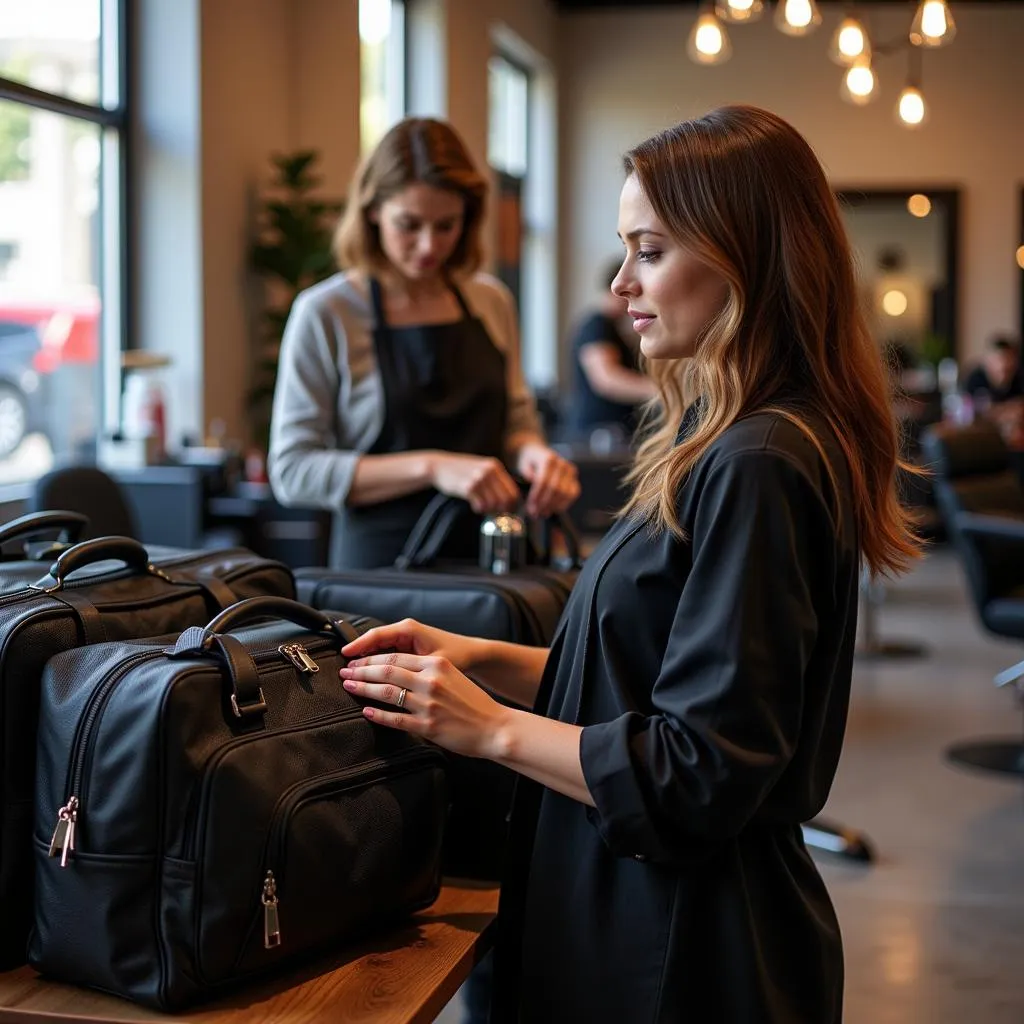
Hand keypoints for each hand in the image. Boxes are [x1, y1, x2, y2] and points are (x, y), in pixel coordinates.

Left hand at [339, 652, 509, 758]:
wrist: (495, 727)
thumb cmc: (474, 702)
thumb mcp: (452, 676)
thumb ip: (427, 670)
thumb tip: (397, 670)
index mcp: (436, 665)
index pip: (395, 657)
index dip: (371, 659)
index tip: (357, 661)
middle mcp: (431, 681)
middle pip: (387, 671)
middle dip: (362, 670)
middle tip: (345, 672)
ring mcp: (428, 704)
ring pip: (387, 692)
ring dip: (364, 689)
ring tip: (349, 687)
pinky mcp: (427, 726)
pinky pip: (395, 719)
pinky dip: (378, 714)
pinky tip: (366, 711)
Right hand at [341, 618, 481, 674]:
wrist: (473, 654)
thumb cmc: (458, 655)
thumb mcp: (435, 661)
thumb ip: (413, 667)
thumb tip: (391, 677)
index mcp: (409, 630)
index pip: (376, 636)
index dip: (358, 646)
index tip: (345, 656)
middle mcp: (405, 631)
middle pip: (373, 642)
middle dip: (358, 656)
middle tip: (344, 670)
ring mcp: (406, 639)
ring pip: (378, 649)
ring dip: (366, 660)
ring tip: (351, 674)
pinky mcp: (408, 648)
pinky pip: (386, 654)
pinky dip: (377, 663)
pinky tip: (368, 676)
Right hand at [429, 452, 519, 514]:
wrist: (438, 466)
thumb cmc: (460, 470)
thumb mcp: (480, 468)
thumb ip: (495, 479)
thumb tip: (508, 500)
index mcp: (495, 466)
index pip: (513, 491)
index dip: (511, 505)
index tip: (505, 511)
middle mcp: (489, 471)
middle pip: (505, 500)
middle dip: (500, 510)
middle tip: (492, 512)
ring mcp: (479, 478)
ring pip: (493, 504)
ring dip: (488, 510)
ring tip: (481, 507)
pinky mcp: (468, 487)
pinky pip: (481, 505)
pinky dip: (478, 509)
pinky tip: (474, 505)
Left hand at [515, 443, 579, 517]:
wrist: (538, 455)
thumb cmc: (529, 462)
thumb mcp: (523, 464)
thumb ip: (527, 472)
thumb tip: (533, 480)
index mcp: (549, 458)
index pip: (544, 480)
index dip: (537, 496)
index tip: (529, 507)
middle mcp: (563, 464)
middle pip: (556, 488)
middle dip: (544, 503)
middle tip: (534, 513)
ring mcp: (571, 472)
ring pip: (566, 493)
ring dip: (554, 506)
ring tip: (542, 513)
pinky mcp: (575, 480)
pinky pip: (573, 495)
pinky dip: (563, 504)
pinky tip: (552, 510)